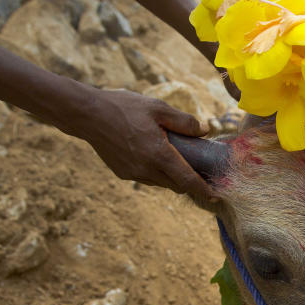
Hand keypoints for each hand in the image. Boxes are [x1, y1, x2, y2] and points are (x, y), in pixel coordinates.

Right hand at [68, 88, 213, 198]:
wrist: (88, 115)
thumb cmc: (124, 107)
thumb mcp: (158, 108)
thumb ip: (184, 122)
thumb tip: (205, 130)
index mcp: (159, 154)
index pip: (187, 180)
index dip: (203, 190)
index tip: (216, 196)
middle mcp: (146, 169)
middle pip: (176, 185)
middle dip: (190, 182)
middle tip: (201, 171)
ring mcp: (133, 173)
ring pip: (161, 183)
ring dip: (172, 176)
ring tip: (179, 161)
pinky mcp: (123, 173)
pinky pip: (147, 178)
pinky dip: (157, 173)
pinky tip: (156, 157)